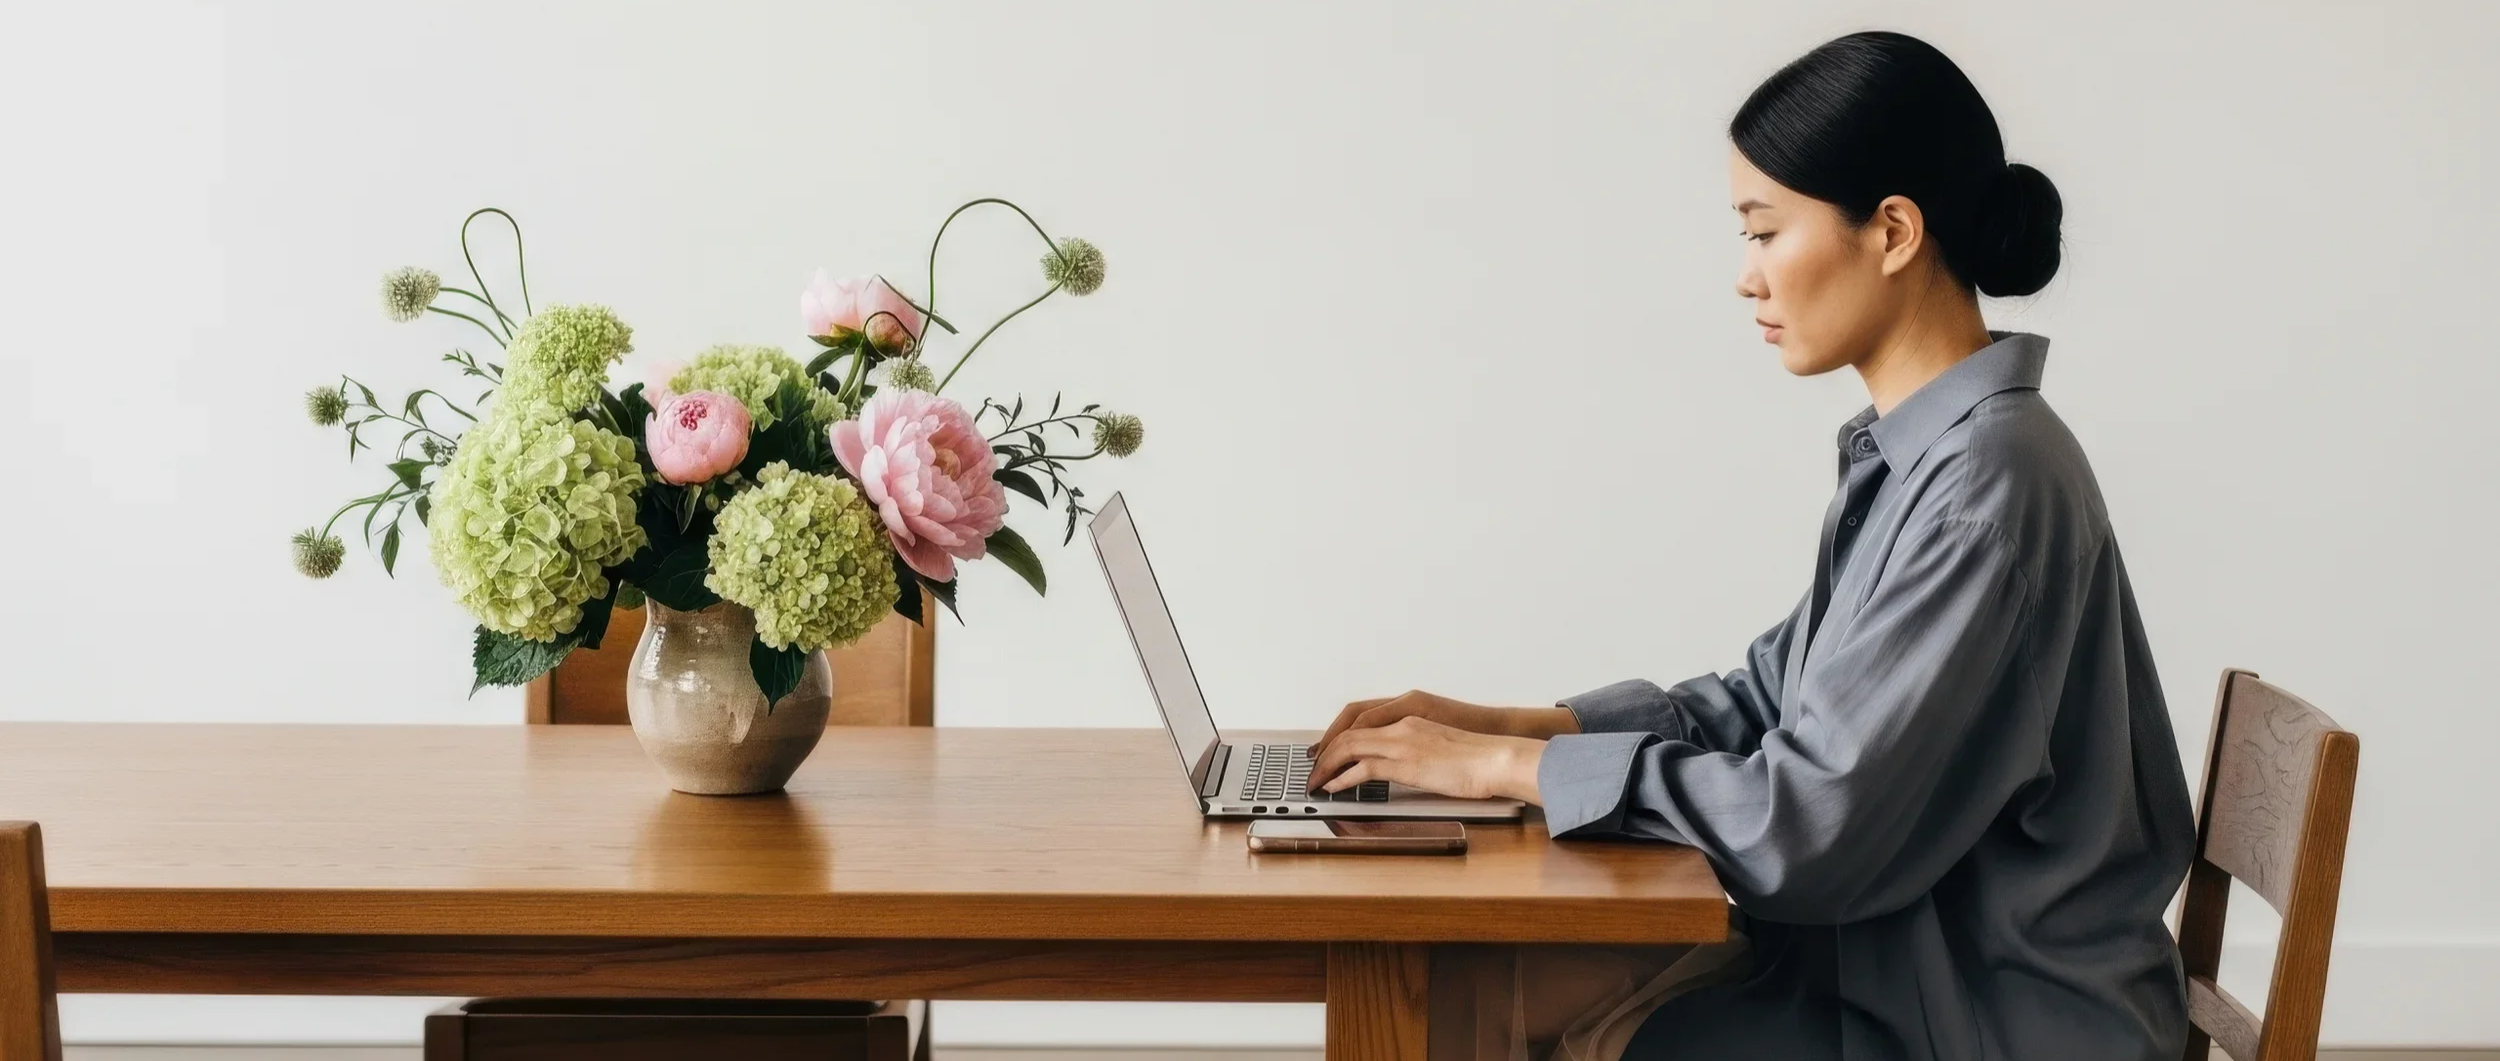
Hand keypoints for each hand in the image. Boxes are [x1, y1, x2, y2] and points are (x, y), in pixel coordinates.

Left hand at [1307, 716, 1545, 802]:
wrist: (1497, 757)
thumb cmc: (1479, 755)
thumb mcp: (1442, 741)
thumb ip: (1419, 745)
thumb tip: (1407, 761)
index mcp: (1411, 713)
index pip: (1361, 716)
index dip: (1337, 731)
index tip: (1325, 747)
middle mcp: (1402, 722)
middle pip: (1348, 729)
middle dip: (1325, 749)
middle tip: (1312, 767)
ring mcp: (1403, 741)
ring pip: (1349, 746)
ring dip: (1327, 764)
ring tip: (1316, 781)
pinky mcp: (1406, 763)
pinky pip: (1363, 768)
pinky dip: (1343, 778)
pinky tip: (1334, 788)